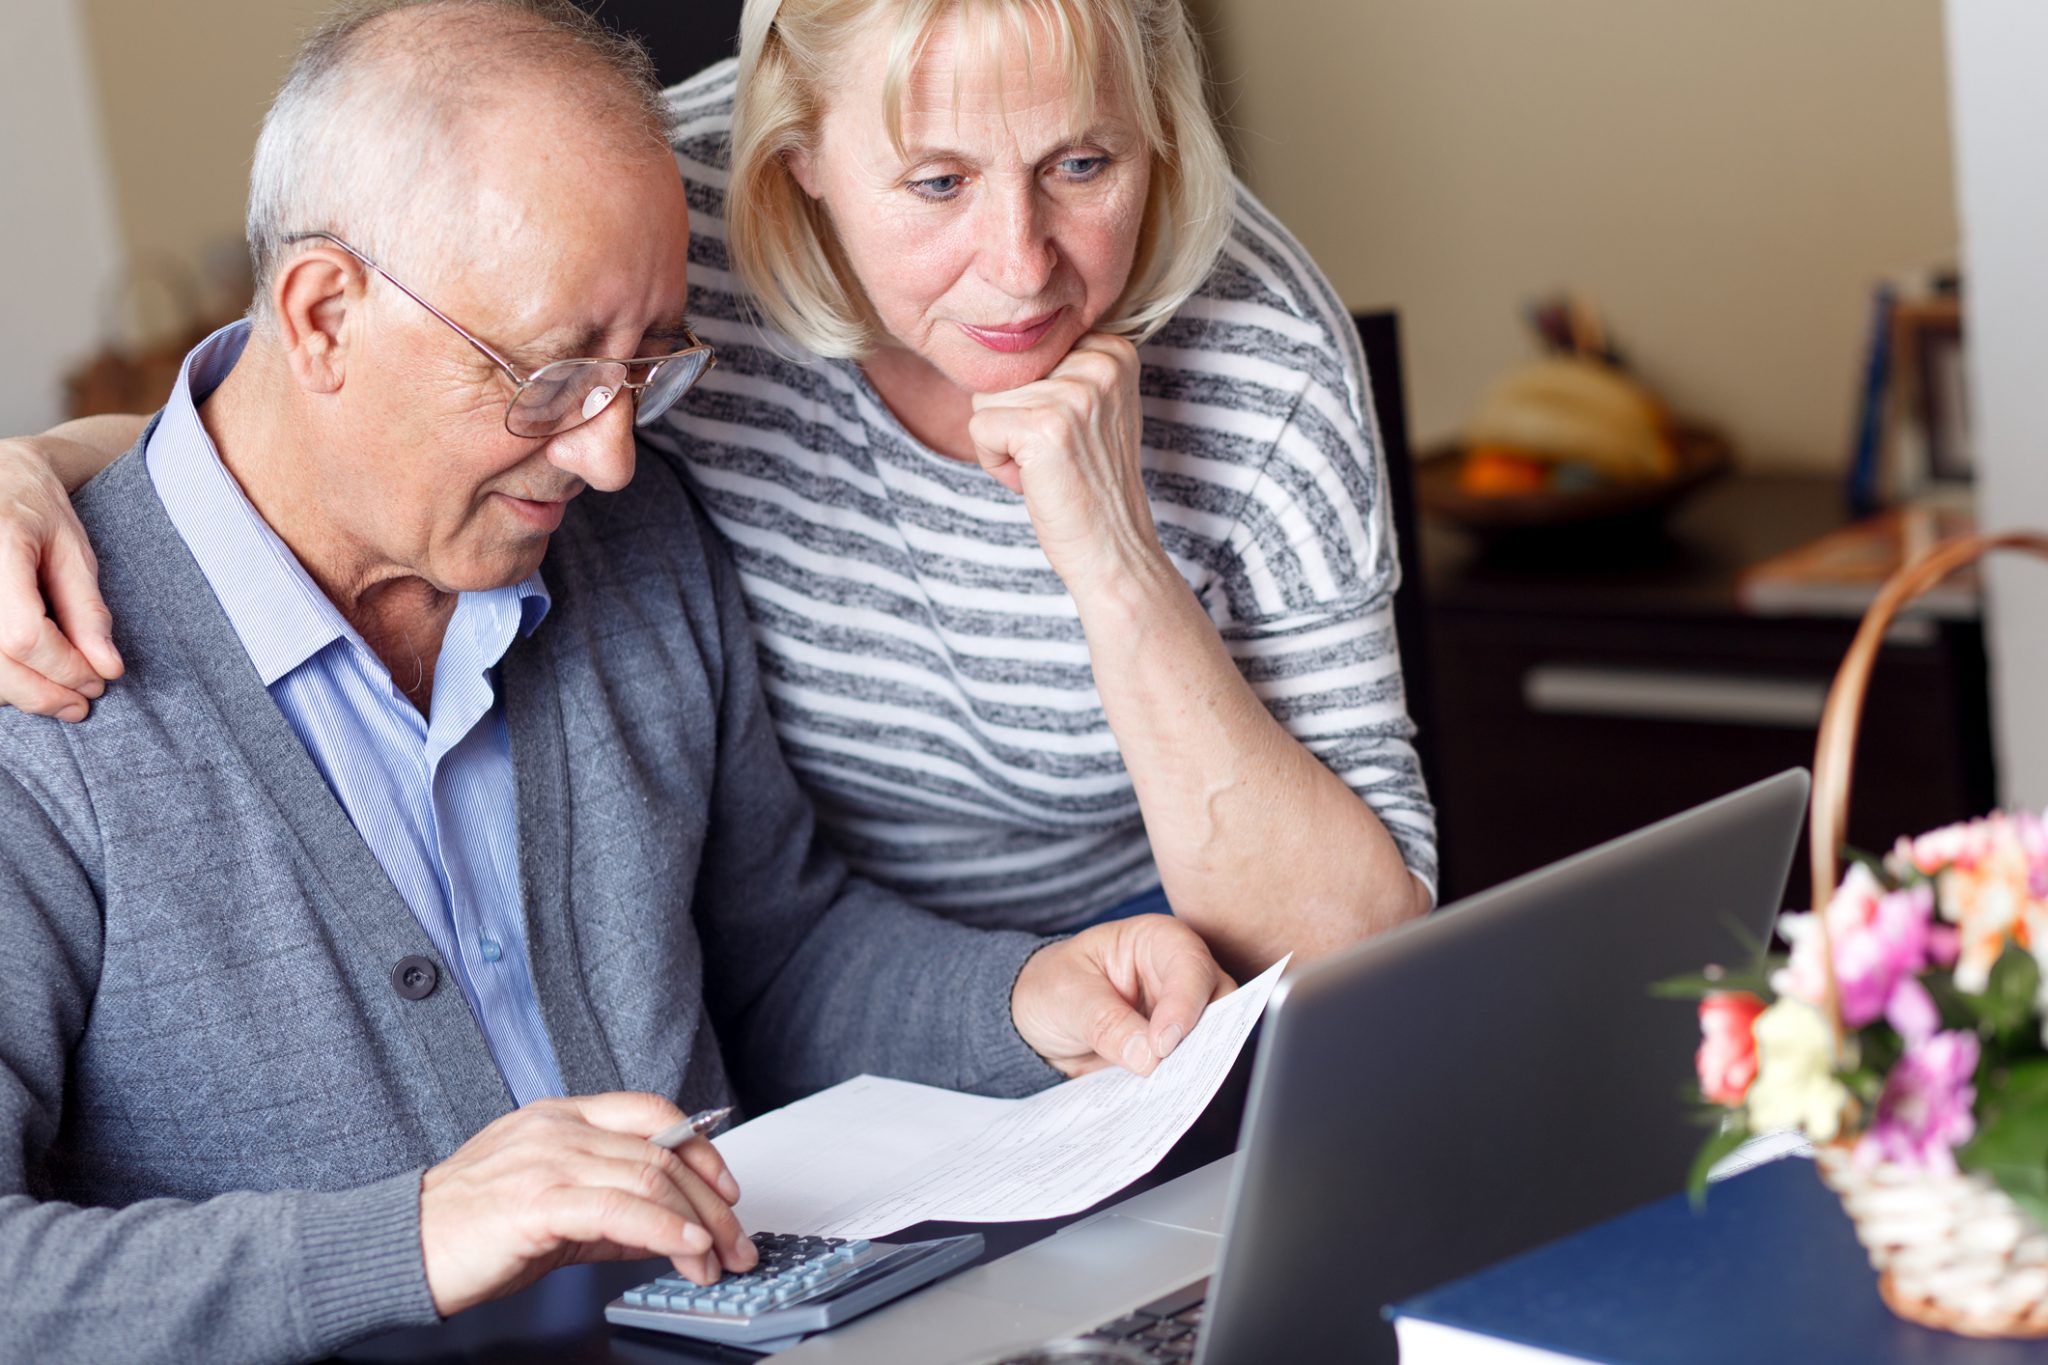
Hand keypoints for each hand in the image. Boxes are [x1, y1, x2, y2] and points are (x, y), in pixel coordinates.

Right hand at [0, 435, 120, 719]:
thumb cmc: (35, 509)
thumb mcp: (73, 550)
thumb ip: (88, 610)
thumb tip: (107, 668)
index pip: (24, 636)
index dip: (65, 668)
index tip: (99, 681)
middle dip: (44, 693)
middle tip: (82, 702)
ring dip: (20, 693)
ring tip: (60, 691)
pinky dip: (2, 678)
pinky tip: (29, 676)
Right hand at [417, 1092, 755, 1317]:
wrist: (401, 1248)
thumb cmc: (468, 1228)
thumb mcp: (554, 1207)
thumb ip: (612, 1210)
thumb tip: (671, 1227)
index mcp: (562, 1117)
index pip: (653, 1114)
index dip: (702, 1149)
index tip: (726, 1191)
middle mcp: (560, 1128)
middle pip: (663, 1151)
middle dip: (713, 1202)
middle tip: (736, 1243)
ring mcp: (549, 1159)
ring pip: (651, 1176)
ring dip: (698, 1224)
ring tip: (716, 1261)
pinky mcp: (538, 1200)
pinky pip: (620, 1208)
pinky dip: (665, 1229)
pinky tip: (686, 1249)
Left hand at [966, 334, 1169, 594]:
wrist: (1113, 547)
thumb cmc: (1091, 481)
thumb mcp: (1093, 407)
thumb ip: (1061, 366)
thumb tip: (990, 332)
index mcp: (1113, 349)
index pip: (1027, 350)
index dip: (1032, 398)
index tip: (1068, 433)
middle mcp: (1099, 362)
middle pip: (1004, 372)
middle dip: (1013, 419)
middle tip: (1055, 456)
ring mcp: (1073, 393)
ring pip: (986, 399)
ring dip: (1003, 442)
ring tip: (1047, 468)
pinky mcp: (1044, 427)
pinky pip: (979, 429)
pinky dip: (994, 462)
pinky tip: (1035, 481)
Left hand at [1011, 914, 1234, 1077]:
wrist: (1034, 1021)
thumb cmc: (1050, 986)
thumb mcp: (1066, 996)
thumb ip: (1105, 1021)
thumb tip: (1147, 1055)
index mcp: (1155, 940)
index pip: (1189, 965)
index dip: (1184, 1004)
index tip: (1162, 1043)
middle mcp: (1177, 974)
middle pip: (1220, 1001)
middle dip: (1203, 1036)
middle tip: (1172, 1068)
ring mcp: (1179, 1014)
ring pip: (1214, 1038)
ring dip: (1195, 1064)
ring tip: (1166, 1087)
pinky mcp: (1173, 1049)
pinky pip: (1190, 1067)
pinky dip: (1181, 1082)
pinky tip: (1161, 1097)